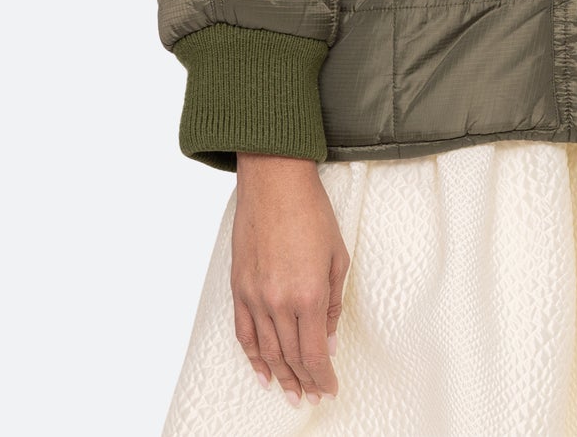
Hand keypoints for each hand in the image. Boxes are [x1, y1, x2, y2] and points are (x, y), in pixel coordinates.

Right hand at [232, 153, 350, 407]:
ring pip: (267, 351)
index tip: (330, 389)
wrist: (274, 180)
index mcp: (309, 294)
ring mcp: (255, 296)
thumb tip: (330, 339)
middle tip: (313, 397)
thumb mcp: (338, 255)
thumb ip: (333, 303)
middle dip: (305, 381)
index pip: (316, 353)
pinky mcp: (239, 287)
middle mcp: (279, 301)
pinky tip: (262, 372)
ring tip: (291, 394)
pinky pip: (244, 333)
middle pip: (292, 357)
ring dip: (281, 376)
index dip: (323, 377)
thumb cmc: (312, 212)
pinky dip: (252, 357)